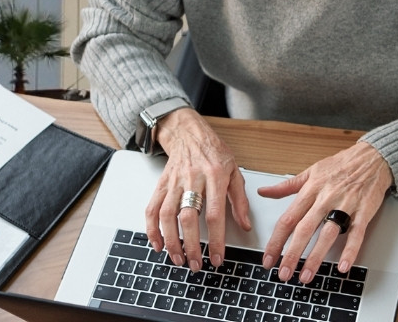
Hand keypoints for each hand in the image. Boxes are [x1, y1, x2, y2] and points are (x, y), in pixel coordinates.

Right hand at [144, 108, 251, 270]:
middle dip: (191, 245)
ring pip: (168, 215)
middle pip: (189, 217)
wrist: (188, 132)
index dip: (216, 239)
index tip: (217, 258)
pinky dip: (152, 228)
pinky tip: (157, 243)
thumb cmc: (214, 151)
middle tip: (196, 265)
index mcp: (215, 176)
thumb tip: (245, 224)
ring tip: (178, 258)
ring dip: (171, 240)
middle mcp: (193, 179)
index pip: (215, 213)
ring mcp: (174, 182)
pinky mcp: (162, 184)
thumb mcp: (235, 170)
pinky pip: (153, 208)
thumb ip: (240, 199)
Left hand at [257, 141, 393, 284]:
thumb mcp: (311, 171)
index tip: (268, 258)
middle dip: (291, 254)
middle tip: (283, 274)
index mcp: (311, 190)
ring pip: (327, 234)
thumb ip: (287, 186)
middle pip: (304, 229)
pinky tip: (343, 266)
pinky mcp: (363, 212)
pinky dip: (350, 250)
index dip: (276, 240)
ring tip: (306, 276)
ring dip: (316, 257)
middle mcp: (325, 198)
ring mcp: (345, 206)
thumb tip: (264, 191)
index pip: (288, 218)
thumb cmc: (341, 165)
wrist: (372, 157)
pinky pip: (356, 234)